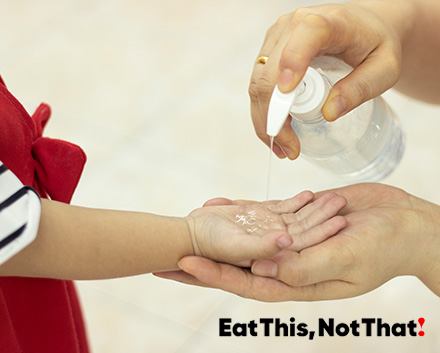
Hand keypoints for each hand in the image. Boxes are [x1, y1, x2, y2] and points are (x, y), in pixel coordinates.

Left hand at [157, 183, 439, 300]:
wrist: (405, 224)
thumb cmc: (384, 249)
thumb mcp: (346, 260)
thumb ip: (304, 267)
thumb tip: (260, 271)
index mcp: (299, 282)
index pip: (248, 283)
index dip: (215, 275)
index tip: (184, 263)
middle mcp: (289, 263)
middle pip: (239, 263)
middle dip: (206, 259)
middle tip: (168, 253)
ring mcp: (292, 239)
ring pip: (247, 236)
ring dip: (218, 233)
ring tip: (188, 223)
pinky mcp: (298, 217)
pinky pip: (263, 213)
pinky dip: (242, 208)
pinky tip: (221, 202)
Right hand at [250, 1, 409, 158]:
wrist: (363, 27)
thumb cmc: (376, 45)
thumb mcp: (385, 68)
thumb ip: (361, 88)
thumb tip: (329, 112)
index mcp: (328, 22)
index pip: (305, 36)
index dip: (292, 64)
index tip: (288, 95)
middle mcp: (293, 26)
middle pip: (270, 73)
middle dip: (274, 116)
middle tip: (290, 148)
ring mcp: (277, 39)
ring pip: (258, 83)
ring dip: (266, 120)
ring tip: (284, 147)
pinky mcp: (269, 52)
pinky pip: (258, 86)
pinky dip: (264, 112)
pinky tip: (277, 132)